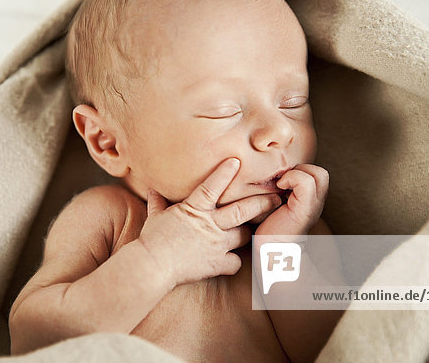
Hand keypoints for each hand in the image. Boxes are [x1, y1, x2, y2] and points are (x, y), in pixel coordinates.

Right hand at [137, 158, 281, 288]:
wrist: (152, 266)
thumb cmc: (152, 240)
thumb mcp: (155, 217)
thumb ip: (158, 203)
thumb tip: (152, 189)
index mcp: (194, 209)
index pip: (213, 186)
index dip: (225, 172)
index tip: (237, 161)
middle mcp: (210, 224)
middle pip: (243, 210)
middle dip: (262, 203)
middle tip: (277, 198)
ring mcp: (216, 244)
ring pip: (243, 234)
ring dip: (249, 231)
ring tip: (257, 229)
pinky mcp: (216, 264)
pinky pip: (235, 262)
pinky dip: (235, 261)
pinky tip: (232, 260)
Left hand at [256, 164, 328, 236]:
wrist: (271, 251)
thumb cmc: (269, 228)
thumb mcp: (277, 204)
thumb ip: (283, 190)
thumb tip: (272, 174)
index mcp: (311, 201)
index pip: (316, 173)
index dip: (299, 171)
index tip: (282, 181)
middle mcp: (317, 203)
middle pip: (321, 172)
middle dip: (301, 170)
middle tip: (283, 181)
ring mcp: (313, 206)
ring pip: (318, 174)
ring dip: (296, 174)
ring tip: (281, 185)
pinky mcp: (304, 210)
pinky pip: (306, 182)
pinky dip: (292, 178)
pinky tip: (279, 189)